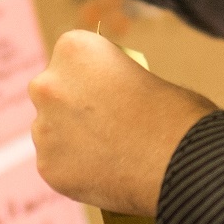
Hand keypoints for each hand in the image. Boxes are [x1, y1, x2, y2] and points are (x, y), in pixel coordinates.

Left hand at [29, 30, 214, 215]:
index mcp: (73, 48)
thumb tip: (102, 101)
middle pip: (51, 93)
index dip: (89, 74)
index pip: (70, 58)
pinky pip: (57, 165)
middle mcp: (48, 85)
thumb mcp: (142, 73)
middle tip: (102, 124)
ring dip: (71, 139)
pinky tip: (105, 174)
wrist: (180, 160)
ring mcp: (43, 128)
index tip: (105, 89)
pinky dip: (75, 170)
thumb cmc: (174, 113)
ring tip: (109, 154)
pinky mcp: (47, 167)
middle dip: (70, 106)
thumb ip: (110, 81)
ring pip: (50, 132)